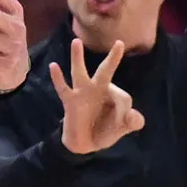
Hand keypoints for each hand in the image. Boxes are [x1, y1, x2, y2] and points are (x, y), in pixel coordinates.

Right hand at [50, 38, 144, 154]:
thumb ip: (133, 122)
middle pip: (106, 71)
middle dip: (113, 58)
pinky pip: (63, 88)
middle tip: (119, 43)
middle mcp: (97, 90)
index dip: (125, 112)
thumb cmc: (104, 131)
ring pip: (80, 73)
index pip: (122, 97)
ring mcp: (82, 94)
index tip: (123, 123)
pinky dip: (57, 78)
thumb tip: (133, 114)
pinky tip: (53, 66)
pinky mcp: (70, 102)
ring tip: (76, 42)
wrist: (85, 144)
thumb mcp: (121, 128)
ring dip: (77, 58)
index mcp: (112, 94)